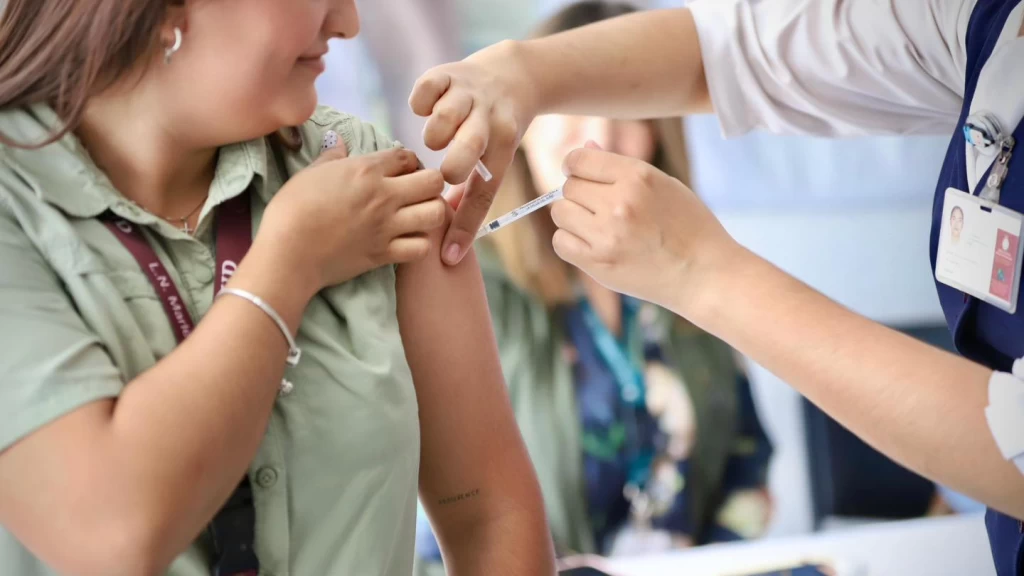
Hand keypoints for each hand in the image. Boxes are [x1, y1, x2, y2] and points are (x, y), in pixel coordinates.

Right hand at [257, 146, 445, 292]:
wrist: (288, 253)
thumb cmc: (292, 209)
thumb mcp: (310, 173)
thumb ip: (331, 156)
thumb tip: (337, 140)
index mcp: (366, 170)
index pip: (407, 156)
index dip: (409, 162)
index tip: (401, 171)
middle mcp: (384, 196)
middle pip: (434, 182)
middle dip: (431, 183)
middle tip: (417, 192)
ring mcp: (388, 226)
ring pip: (436, 214)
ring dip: (432, 212)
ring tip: (418, 215)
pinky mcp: (385, 254)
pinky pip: (422, 247)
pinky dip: (420, 244)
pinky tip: (409, 241)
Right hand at [409, 41, 537, 264]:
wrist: (513, 76)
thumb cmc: (495, 132)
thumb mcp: (495, 159)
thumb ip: (472, 195)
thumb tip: (452, 242)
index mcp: (502, 146)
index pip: (485, 191)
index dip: (466, 226)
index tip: (449, 254)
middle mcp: (488, 119)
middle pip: (470, 146)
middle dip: (454, 165)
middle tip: (445, 174)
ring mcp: (468, 94)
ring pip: (446, 117)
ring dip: (435, 133)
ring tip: (435, 140)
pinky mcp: (448, 73)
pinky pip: (427, 89)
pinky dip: (420, 102)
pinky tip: (424, 110)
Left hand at [550, 143, 739, 317]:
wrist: (704, 274)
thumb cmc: (689, 226)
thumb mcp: (664, 185)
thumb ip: (621, 167)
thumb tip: (586, 147)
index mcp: (638, 176)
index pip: (579, 159)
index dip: (574, 165)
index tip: (579, 174)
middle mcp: (619, 202)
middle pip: (569, 186)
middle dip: (579, 194)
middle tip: (599, 207)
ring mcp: (606, 234)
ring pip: (560, 212)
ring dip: (573, 217)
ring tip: (597, 226)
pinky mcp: (598, 263)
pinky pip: (561, 242)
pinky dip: (570, 242)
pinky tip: (593, 244)